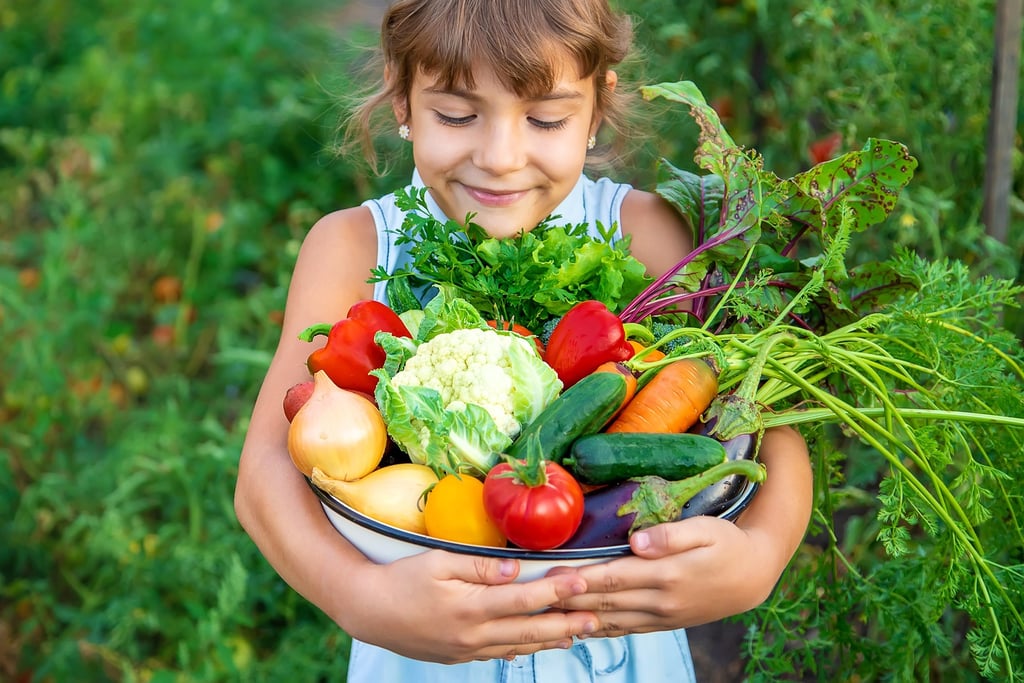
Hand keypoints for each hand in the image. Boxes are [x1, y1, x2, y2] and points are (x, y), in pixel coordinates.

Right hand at [337, 549, 599, 662]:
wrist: (368, 611)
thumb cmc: (402, 578)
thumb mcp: (437, 562)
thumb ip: (479, 566)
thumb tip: (516, 567)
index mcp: (471, 607)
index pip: (523, 599)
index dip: (555, 591)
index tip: (582, 582)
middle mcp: (473, 633)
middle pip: (528, 628)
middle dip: (565, 622)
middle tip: (596, 617)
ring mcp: (467, 649)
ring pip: (517, 645)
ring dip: (549, 639)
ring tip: (577, 634)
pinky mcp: (459, 656)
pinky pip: (498, 654)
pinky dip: (522, 648)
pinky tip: (536, 644)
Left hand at [549, 515, 778, 637]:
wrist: (754, 575)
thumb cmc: (727, 543)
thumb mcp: (705, 530)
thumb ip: (670, 536)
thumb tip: (638, 542)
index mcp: (666, 574)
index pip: (612, 577)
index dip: (579, 577)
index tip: (550, 574)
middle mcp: (660, 600)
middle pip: (604, 601)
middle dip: (567, 599)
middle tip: (534, 595)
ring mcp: (661, 616)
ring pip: (611, 619)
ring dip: (577, 617)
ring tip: (544, 614)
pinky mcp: (664, 623)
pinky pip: (626, 629)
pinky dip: (600, 629)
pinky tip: (578, 627)